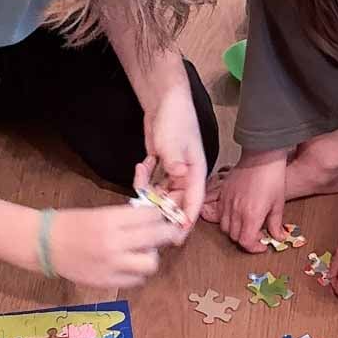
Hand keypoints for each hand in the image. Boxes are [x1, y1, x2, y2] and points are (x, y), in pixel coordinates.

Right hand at [48, 204, 174, 289]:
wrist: (45, 245)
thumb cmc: (71, 224)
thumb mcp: (99, 213)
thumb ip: (125, 218)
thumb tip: (152, 220)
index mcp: (110, 220)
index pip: (151, 215)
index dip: (158, 215)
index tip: (158, 216)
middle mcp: (114, 243)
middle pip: (157, 237)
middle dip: (167, 233)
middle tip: (168, 232)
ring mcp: (112, 265)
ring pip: (151, 263)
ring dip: (151, 257)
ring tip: (143, 253)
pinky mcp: (108, 282)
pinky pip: (136, 280)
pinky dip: (137, 273)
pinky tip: (128, 266)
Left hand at [142, 77, 206, 227]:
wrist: (164, 100)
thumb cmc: (175, 119)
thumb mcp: (175, 140)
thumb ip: (175, 160)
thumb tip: (179, 175)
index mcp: (196, 172)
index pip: (194, 201)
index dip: (186, 220)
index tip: (177, 236)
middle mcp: (186, 175)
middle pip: (176, 201)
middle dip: (162, 208)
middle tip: (147, 214)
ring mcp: (173, 171)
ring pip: (162, 194)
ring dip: (151, 193)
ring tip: (141, 181)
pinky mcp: (160, 166)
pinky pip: (152, 182)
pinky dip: (144, 178)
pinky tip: (142, 165)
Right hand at [201, 154, 286, 250]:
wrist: (262, 156)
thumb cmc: (272, 177)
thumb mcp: (278, 203)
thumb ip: (276, 224)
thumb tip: (279, 237)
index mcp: (252, 215)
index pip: (245, 242)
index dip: (253, 248)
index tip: (262, 246)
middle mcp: (236, 210)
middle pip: (234, 237)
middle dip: (245, 240)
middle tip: (256, 236)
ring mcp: (227, 201)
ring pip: (225, 227)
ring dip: (235, 230)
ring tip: (246, 225)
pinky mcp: (223, 193)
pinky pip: (220, 213)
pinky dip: (226, 218)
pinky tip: (237, 214)